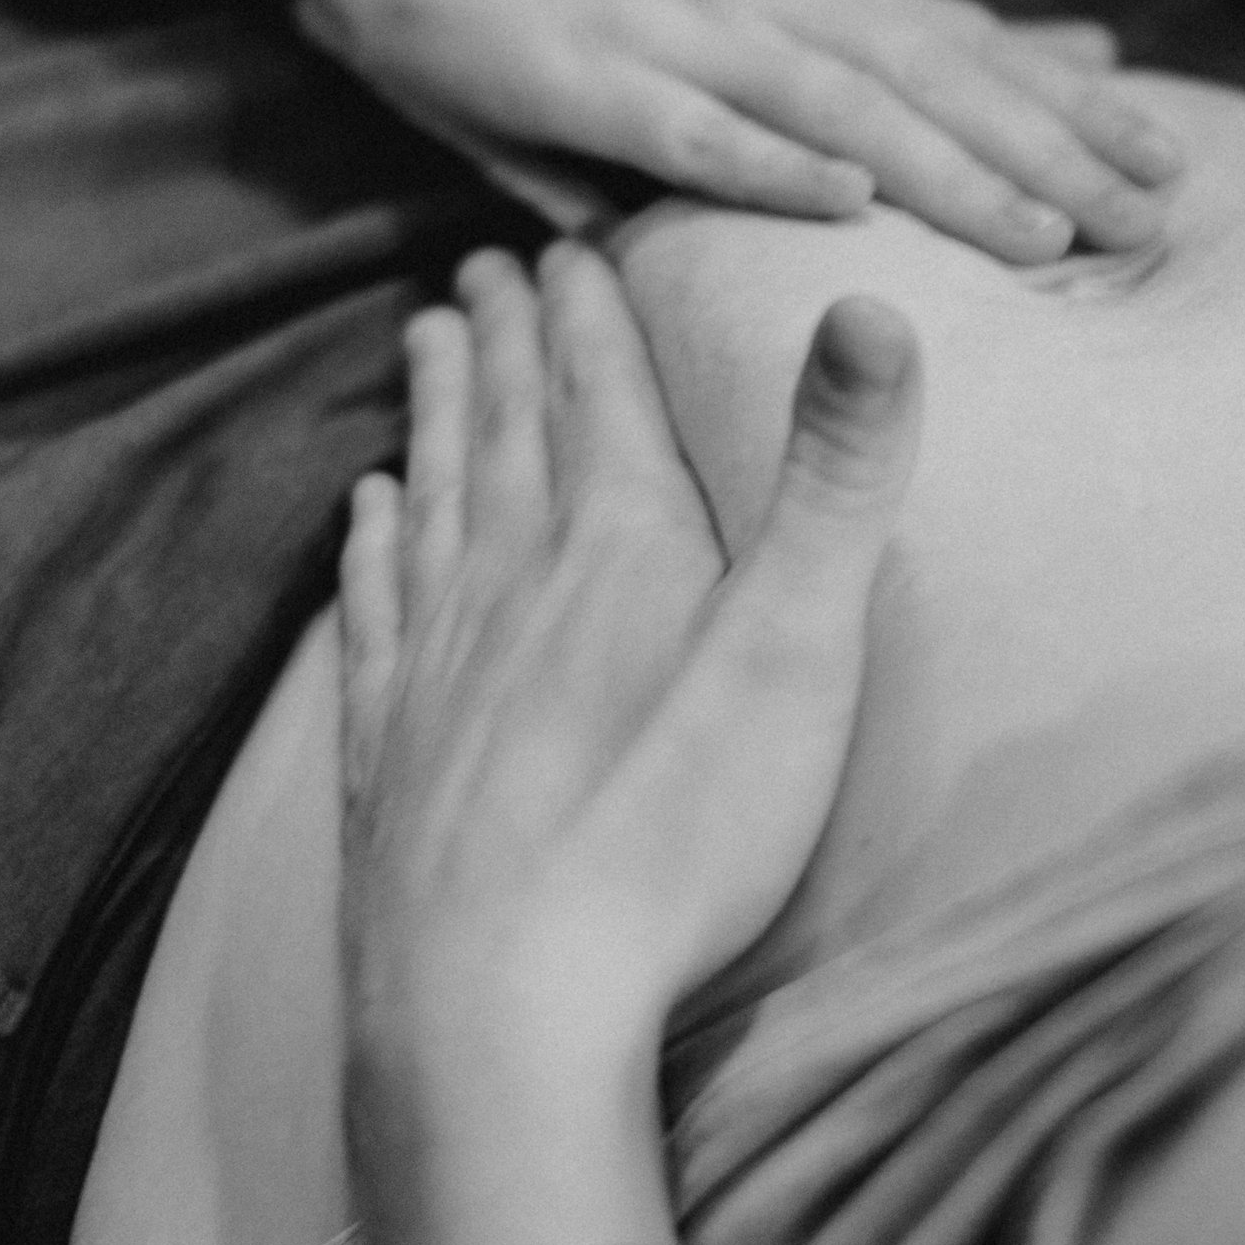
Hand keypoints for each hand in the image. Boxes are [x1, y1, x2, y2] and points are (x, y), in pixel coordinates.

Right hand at [168, 0, 1180, 260]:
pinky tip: (844, 207)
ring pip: (842, 106)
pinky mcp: (594, 77)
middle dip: (1052, 151)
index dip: (1079, 110)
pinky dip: (771, 165)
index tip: (1177, 168)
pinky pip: (692, 130)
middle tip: (1152, 220)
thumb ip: (924, 38)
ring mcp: (687, 36)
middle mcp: (777, 1)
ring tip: (1041, 238)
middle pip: (938, 78)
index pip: (976, 50)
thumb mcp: (790, 2)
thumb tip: (1082, 57)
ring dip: (946, 171)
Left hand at [338, 244, 920, 1244]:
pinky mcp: (391, 760)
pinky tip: (369, 515)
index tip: (577, 231)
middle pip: (508, 426)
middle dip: (506, 336)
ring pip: (436, 501)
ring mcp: (436, 670)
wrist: (499, 1013)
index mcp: (617, 544)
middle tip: (488, 260)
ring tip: (429, 341)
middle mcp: (510, 581)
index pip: (599, 387)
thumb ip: (837, 475)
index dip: (590, 304)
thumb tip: (875, 302)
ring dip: (438, 413)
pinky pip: (376, 617)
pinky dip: (374, 546)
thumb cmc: (674, 836)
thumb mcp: (798, 646)